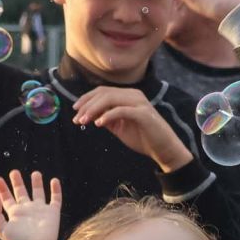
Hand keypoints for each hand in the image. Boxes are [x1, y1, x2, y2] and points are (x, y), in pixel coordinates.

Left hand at [0, 170, 62, 239]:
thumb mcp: (1, 229)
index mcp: (15, 214)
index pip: (6, 199)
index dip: (2, 189)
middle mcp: (27, 210)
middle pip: (21, 193)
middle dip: (17, 182)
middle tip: (14, 172)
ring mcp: (40, 210)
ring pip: (38, 193)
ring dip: (37, 183)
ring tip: (36, 173)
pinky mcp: (52, 212)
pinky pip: (55, 198)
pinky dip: (56, 190)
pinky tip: (54, 181)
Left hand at [73, 86, 190, 168]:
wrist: (163, 148)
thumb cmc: (143, 137)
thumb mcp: (120, 127)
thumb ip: (107, 118)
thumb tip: (90, 116)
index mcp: (128, 95)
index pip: (103, 91)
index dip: (86, 99)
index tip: (75, 110)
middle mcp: (133, 95)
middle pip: (104, 93)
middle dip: (87, 105)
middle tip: (76, 118)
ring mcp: (139, 103)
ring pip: (110, 99)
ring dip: (93, 110)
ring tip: (83, 122)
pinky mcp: (143, 113)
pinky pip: (121, 110)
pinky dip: (107, 116)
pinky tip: (98, 124)